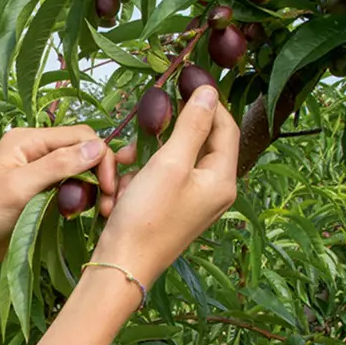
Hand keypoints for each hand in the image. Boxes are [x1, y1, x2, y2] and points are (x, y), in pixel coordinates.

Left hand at [0, 126, 117, 274]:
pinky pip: (72, 189)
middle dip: (100, 175)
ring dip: (92, 190)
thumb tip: (99, 147)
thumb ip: (59, 165)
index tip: (109, 188)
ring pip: (81, 172)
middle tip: (106, 205)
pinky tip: (80, 215)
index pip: (81, 137)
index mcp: (29, 139)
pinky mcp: (43, 194)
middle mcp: (36, 150)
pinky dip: (81, 200)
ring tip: (96, 212)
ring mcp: (40, 173)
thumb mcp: (21, 187)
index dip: (100, 158)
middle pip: (84, 153)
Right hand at [92, 85, 238, 284]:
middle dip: (165, 133)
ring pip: (171, 158)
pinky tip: (120, 188)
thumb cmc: (147, 216)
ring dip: (144, 156)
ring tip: (122, 164)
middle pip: (196, 142)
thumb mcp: (170, 163)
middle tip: (143, 127)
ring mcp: (191, 200)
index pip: (225, 127)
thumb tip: (211, 92)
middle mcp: (213, 190)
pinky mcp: (170, 208)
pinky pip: (158, 178)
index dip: (208, 101)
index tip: (186, 78)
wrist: (120, 266)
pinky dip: (138, 176)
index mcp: (222, 179)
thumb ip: (192, 125)